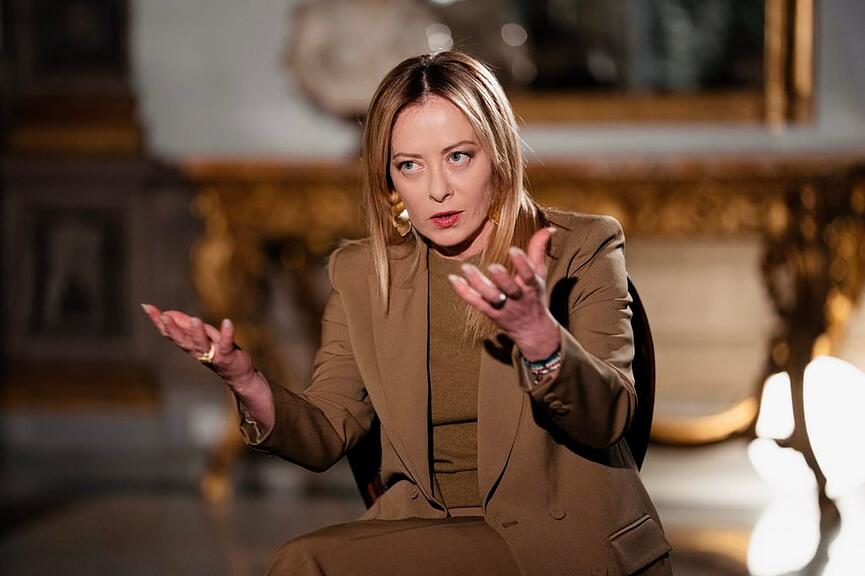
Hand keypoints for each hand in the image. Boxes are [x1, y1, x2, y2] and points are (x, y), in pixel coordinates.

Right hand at [141, 304, 256, 389]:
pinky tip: (227, 322)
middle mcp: (197, 351)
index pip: (170, 332)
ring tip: (195, 319)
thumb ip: (185, 326)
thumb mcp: (200, 337)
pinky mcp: (228, 355)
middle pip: (181, 340)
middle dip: (172, 329)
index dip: (158, 321)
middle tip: (164, 316)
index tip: (147, 307)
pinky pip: (226, 344)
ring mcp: (213, 354)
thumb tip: (168, 313)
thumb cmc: (217, 353)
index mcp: (189, 345)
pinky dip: (227, 334)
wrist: (238, 375)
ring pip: (201, 344)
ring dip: (197, 333)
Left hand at [448, 226, 559, 360]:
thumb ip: (539, 251)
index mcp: (530, 287)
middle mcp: (517, 298)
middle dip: (502, 279)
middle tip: (493, 266)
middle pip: (509, 289)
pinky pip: (475, 303)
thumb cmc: (534, 297)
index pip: (528, 275)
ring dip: (477, 283)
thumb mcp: (540, 275)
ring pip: (489, 297)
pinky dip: (463, 292)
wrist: (532, 330)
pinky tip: (454, 279)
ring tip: (465, 268)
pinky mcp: (489, 312)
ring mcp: (502, 306)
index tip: (513, 249)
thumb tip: (549, 229)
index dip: (522, 263)